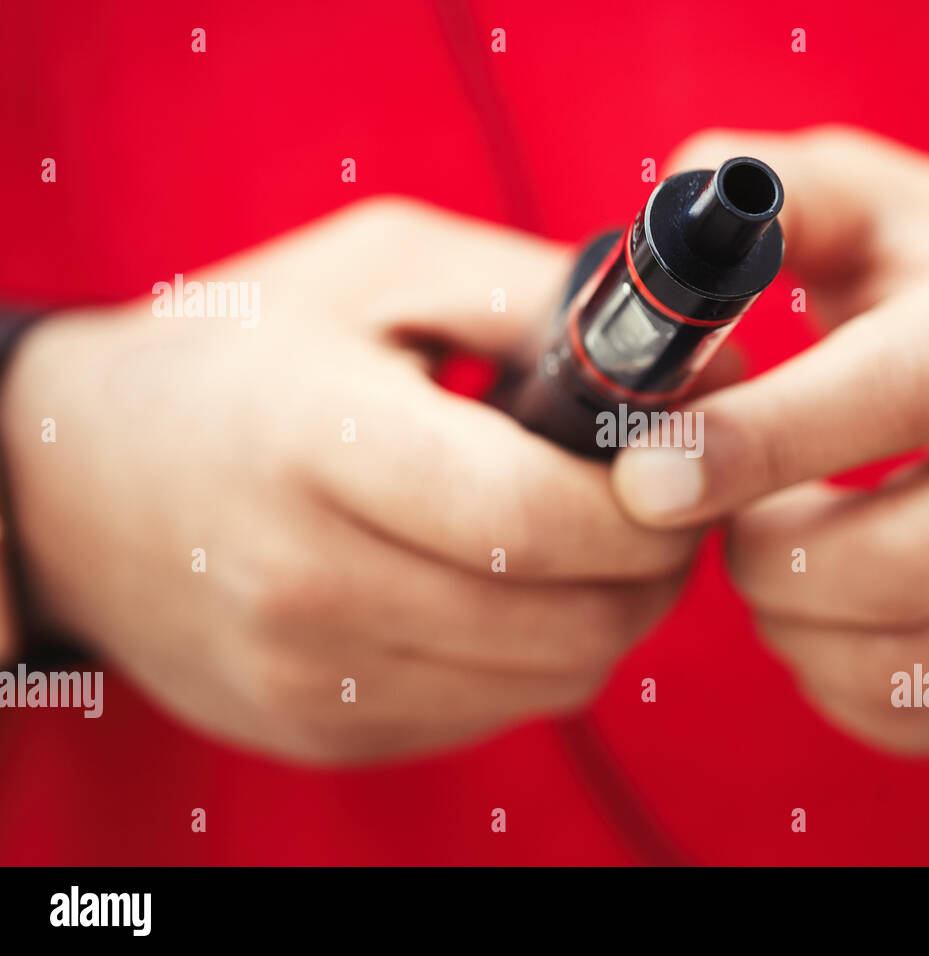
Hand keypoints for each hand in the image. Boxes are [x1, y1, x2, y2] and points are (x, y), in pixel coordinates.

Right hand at [1, 197, 696, 762]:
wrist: (79, 481)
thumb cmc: (243, 351)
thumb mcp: (382, 271)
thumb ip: (538, 298)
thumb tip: (696, 358)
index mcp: (313, 444)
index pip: (530, 520)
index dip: (645, 505)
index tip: (686, 468)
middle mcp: (303, 584)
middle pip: (562, 623)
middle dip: (654, 567)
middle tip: (662, 507)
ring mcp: (308, 678)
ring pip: (548, 681)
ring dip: (608, 614)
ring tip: (591, 539)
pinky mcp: (321, 730)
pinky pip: (494, 713)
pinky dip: (539, 654)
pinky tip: (512, 588)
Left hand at [612, 126, 928, 751]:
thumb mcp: (884, 200)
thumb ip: (778, 197)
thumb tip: (675, 227)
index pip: (900, 394)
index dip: (758, 443)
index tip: (639, 479)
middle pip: (899, 565)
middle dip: (758, 556)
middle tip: (710, 512)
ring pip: (900, 660)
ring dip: (786, 622)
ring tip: (766, 551)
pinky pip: (919, 717)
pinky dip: (830, 680)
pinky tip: (819, 608)